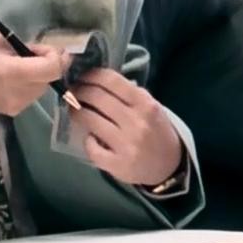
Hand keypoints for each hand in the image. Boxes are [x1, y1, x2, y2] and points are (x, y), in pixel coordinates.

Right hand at [0, 32, 68, 116]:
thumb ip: (25, 46)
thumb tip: (44, 52)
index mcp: (13, 72)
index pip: (53, 70)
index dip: (55, 57)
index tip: (43, 48)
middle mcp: (18, 92)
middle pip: (50, 79)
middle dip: (47, 64)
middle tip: (31, 53)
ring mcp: (15, 105)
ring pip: (42, 88)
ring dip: (39, 76)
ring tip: (19, 65)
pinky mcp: (10, 112)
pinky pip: (30, 96)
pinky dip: (29, 85)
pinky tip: (13, 78)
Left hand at [68, 68, 183, 185]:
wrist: (169, 167)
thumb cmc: (159, 133)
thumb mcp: (154, 109)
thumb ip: (133, 96)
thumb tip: (102, 81)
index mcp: (147, 105)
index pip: (113, 81)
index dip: (92, 75)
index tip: (83, 75)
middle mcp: (136, 122)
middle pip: (96, 97)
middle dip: (79, 90)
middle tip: (73, 91)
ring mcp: (126, 144)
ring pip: (89, 119)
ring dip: (76, 111)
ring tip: (74, 109)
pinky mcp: (116, 164)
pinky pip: (91, 147)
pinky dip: (87, 140)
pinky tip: (90, 138)